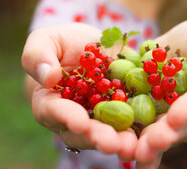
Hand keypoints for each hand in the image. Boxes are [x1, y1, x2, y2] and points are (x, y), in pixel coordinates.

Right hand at [22, 23, 136, 159]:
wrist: (90, 45)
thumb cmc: (60, 44)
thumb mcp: (45, 40)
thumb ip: (38, 56)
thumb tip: (48, 77)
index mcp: (49, 102)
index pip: (54, 112)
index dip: (66, 117)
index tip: (80, 122)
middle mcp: (74, 116)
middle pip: (82, 132)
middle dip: (97, 137)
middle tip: (112, 143)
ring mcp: (99, 116)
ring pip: (106, 132)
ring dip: (119, 141)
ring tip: (131, 145)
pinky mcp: (121, 110)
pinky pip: (129, 121)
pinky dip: (138, 129)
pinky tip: (149, 134)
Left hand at [134, 18, 186, 166]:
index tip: (176, 116)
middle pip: (182, 126)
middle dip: (166, 135)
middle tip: (152, 142)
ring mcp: (170, 113)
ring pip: (160, 132)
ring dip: (146, 144)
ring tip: (132, 153)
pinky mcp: (149, 108)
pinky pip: (140, 124)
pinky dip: (130, 137)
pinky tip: (116, 149)